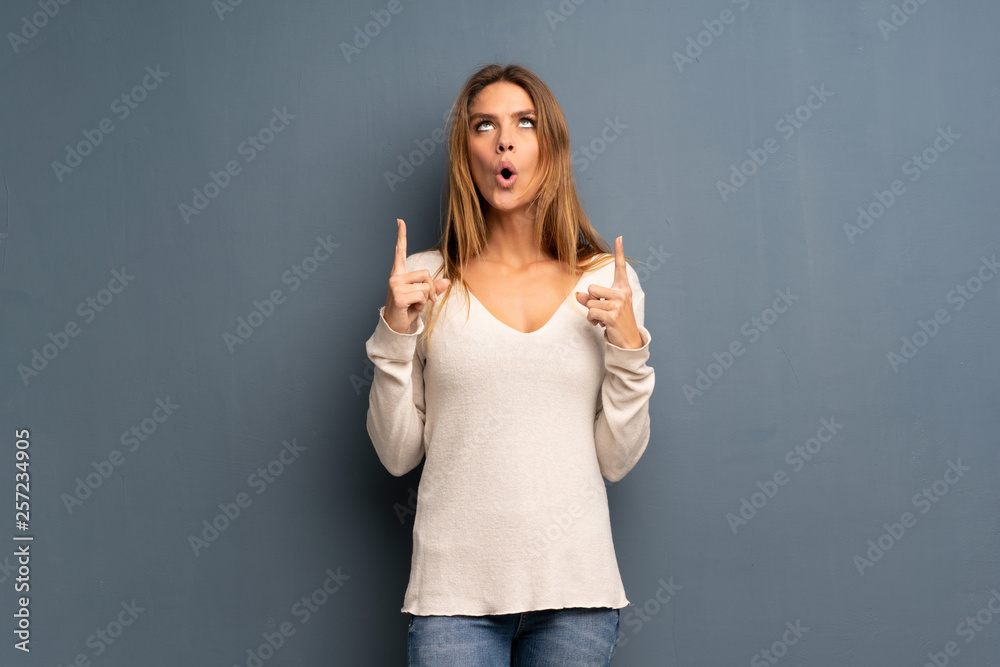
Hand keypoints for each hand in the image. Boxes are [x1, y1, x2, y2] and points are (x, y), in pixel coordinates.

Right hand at [384, 218, 449, 333]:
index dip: (401, 236)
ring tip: (414, 305)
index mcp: (399, 274)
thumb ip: (434, 288)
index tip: (400, 220)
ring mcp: (395, 285)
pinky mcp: (398, 296)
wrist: (396, 327)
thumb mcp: (423, 298)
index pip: (400, 252)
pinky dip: (422, 305)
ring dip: (426, 299)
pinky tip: (411, 309)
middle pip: (425, 273)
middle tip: (423, 301)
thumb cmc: (408, 310)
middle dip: (431, 288)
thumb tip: (447, 281)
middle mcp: (395, 277)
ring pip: (425, 286)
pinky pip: (422, 296)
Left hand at [575, 235, 642, 348]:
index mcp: (623, 289)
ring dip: (592, 313)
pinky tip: (601, 324)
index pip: (620, 268)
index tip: (619, 237)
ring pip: (589, 302)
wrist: (628, 340)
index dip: (620, 252)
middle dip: (591, 301)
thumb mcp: (604, 307)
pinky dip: (592, 320)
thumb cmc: (615, 321)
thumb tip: (577, 295)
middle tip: (602, 311)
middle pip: (591, 289)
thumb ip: (590, 299)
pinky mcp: (612, 315)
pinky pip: (591, 312)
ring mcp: (618, 304)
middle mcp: (622, 294)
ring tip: (602, 318)